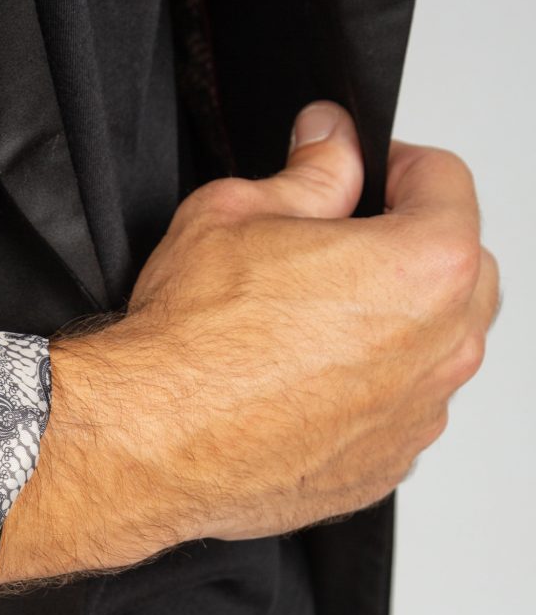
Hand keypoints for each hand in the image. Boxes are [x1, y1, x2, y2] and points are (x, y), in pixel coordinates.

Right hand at [0, 102, 501, 585]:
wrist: (152, 438)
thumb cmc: (191, 341)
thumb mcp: (238, 212)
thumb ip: (311, 173)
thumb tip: (330, 148)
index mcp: (425, 267)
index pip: (446, 183)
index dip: (396, 165)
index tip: (366, 173)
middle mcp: (441, 347)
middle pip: (463, 270)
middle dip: (413, 246)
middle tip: (341, 245)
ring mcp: (417, 416)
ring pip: (435, 348)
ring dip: (397, 324)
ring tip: (314, 320)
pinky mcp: (385, 465)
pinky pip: (399, 410)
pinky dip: (369, 390)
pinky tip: (303, 379)